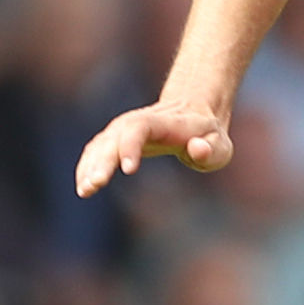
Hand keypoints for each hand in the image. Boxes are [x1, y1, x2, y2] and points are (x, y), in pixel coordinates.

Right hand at [76, 101, 232, 196]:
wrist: (194, 113)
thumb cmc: (208, 136)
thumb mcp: (220, 145)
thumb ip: (211, 149)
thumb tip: (198, 149)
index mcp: (162, 122)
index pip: (139, 128)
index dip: (130, 146)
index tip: (128, 170)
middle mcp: (136, 121)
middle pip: (113, 138)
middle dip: (102, 162)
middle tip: (94, 185)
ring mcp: (123, 129)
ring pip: (100, 145)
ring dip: (89, 167)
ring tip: (85, 190)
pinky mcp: (115, 139)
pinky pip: (95, 151)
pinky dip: (87, 167)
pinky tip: (83, 187)